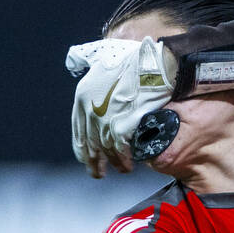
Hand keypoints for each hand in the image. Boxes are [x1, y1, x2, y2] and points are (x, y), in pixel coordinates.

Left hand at [66, 38, 173, 177]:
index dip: (84, 148)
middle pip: (89, 144)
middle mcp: (89, 110)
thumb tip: (89, 74)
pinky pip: (120, 150)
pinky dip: (124, 160)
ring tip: (122, 170)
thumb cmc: (137, 60)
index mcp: (83, 96)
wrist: (154, 63)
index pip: (78, 131)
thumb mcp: (105, 62)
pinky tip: (129, 165)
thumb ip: (95, 75)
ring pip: (105, 150)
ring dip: (113, 163)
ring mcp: (104, 120)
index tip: (88, 158)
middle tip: (98, 173)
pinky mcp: (121, 126)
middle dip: (93, 162)